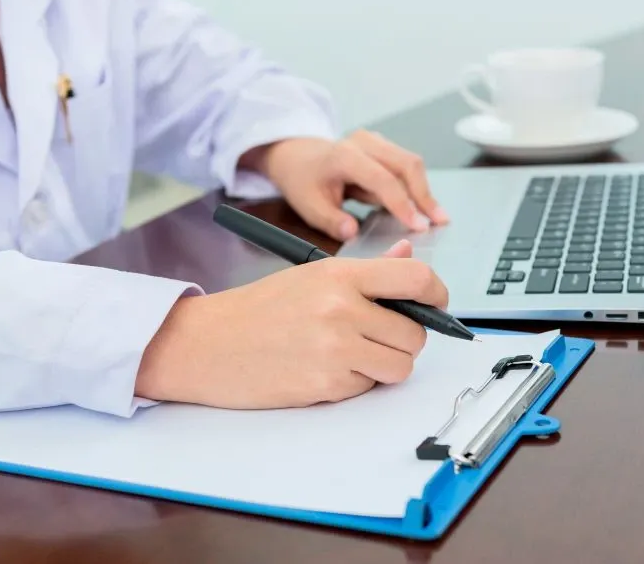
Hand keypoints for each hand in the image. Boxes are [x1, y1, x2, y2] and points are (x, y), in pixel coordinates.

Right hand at [134, 240, 446, 408]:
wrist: (207, 344)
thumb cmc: (257, 309)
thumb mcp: (311, 274)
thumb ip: (366, 270)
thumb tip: (407, 256)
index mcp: (340, 274)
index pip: (415, 277)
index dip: (436, 293)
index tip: (436, 302)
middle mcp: (342, 309)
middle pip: (415, 332)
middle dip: (405, 338)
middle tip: (378, 335)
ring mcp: (335, 350)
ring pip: (400, 366)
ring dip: (385, 365)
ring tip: (352, 353)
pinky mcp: (327, 385)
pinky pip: (368, 387)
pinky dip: (356, 383)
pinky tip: (325, 369)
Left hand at [243, 130, 449, 240]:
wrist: (298, 156)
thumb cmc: (303, 180)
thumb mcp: (308, 206)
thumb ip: (331, 221)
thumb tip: (353, 232)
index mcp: (344, 155)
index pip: (382, 179)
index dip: (403, 204)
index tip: (418, 226)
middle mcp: (364, 142)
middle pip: (406, 164)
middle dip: (424, 195)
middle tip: (439, 221)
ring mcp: (375, 141)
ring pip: (411, 163)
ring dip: (423, 191)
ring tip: (435, 217)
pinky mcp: (383, 147)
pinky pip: (405, 165)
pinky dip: (415, 186)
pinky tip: (419, 208)